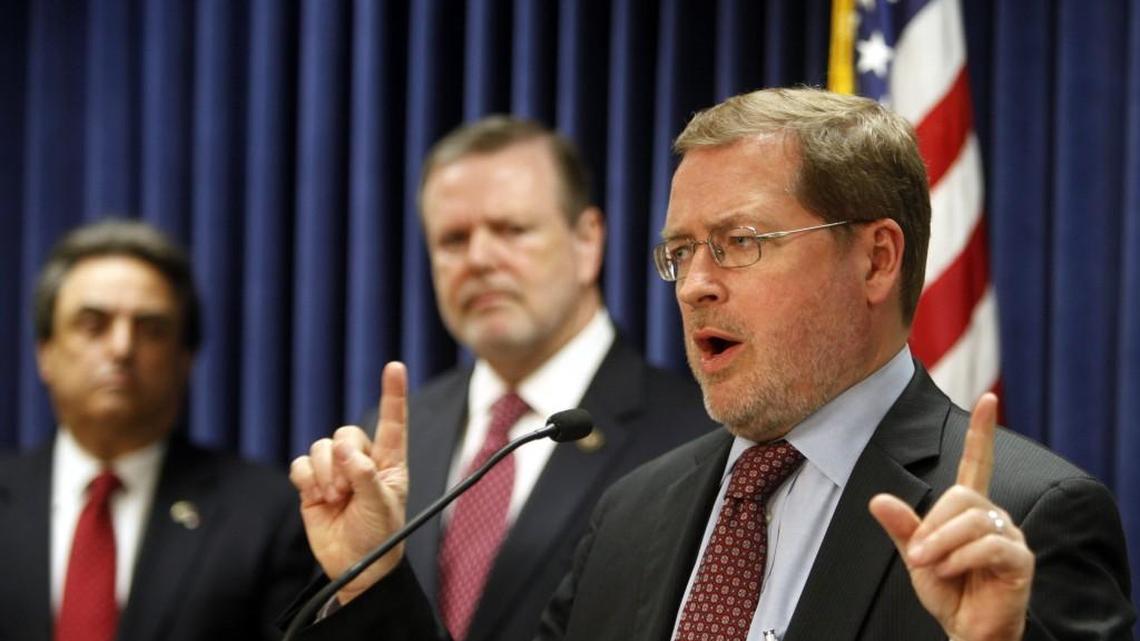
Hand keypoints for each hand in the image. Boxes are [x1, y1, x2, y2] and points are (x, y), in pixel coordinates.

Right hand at [289, 361, 408, 603]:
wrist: (355, 567)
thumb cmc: (379, 537)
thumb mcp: (381, 506)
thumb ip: (365, 476)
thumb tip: (345, 450)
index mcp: (389, 461)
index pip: (392, 422)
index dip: (393, 394)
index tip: (395, 366)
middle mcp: (362, 460)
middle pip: (345, 433)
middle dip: (342, 459)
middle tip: (347, 490)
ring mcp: (335, 471)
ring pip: (320, 447)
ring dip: (325, 472)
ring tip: (334, 497)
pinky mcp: (312, 484)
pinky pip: (300, 464)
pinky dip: (305, 478)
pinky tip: (316, 496)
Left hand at [869, 393, 1033, 640]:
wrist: (966, 628)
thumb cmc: (947, 589)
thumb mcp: (915, 555)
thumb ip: (901, 528)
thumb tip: (878, 499)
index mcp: (968, 509)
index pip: (976, 462)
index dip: (981, 431)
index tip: (988, 398)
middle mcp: (994, 515)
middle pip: (962, 496)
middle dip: (933, 525)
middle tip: (917, 555)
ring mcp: (1011, 536)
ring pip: (974, 519)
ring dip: (943, 544)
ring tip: (930, 566)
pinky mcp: (1020, 560)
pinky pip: (990, 545)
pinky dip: (962, 557)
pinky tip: (950, 570)